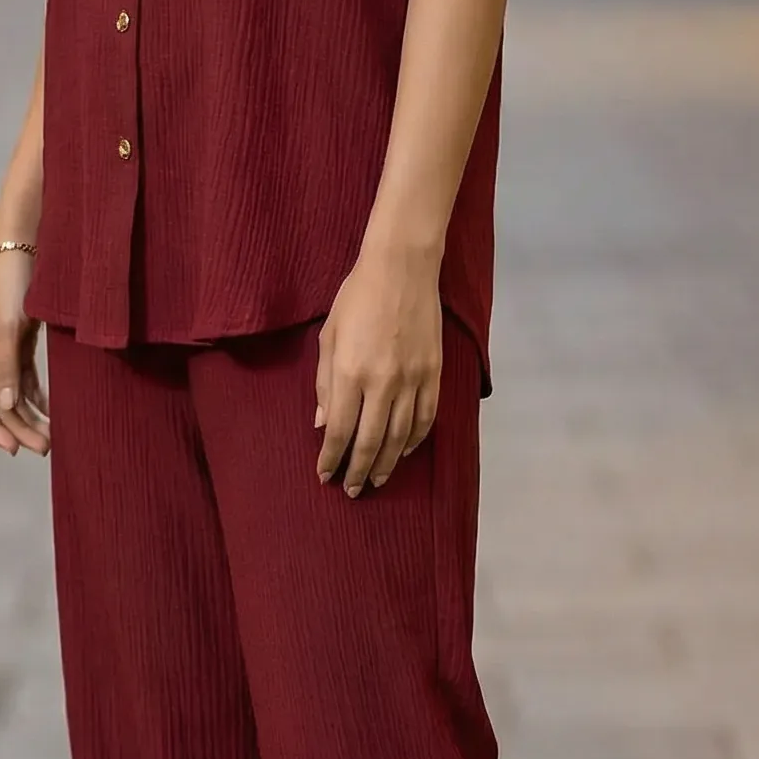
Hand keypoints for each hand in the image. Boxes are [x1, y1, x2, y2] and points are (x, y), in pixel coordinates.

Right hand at [0, 248, 50, 456]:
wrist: (25, 251)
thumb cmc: (11, 286)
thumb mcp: (8, 329)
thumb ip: (7, 369)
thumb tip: (5, 407)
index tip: (14, 447)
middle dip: (18, 427)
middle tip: (44, 448)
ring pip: (11, 395)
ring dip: (29, 417)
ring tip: (50, 439)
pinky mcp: (17, 346)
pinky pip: (24, 381)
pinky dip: (36, 398)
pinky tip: (50, 414)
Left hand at [315, 244, 441, 493]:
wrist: (402, 269)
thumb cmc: (357, 298)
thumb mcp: (329, 336)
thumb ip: (325, 383)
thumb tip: (324, 423)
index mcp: (351, 373)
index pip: (340, 430)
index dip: (332, 457)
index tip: (325, 474)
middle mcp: (383, 383)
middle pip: (370, 441)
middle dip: (358, 471)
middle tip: (352, 490)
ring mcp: (413, 380)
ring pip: (400, 436)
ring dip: (387, 463)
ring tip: (377, 479)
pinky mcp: (434, 373)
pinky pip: (425, 418)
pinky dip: (414, 440)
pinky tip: (404, 451)